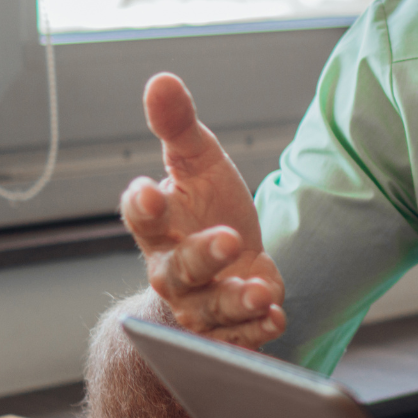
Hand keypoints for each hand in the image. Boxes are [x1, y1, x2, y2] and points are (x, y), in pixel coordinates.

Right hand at [121, 72, 285, 348]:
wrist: (229, 263)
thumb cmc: (207, 207)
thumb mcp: (199, 162)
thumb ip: (179, 126)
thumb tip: (161, 79)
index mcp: (160, 226)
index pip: (141, 216)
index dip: (142, 204)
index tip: (149, 190)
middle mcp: (173, 270)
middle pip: (177, 270)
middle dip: (202, 256)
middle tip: (229, 239)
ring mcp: (200, 304)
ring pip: (210, 309)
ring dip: (236, 301)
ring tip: (261, 290)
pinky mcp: (227, 330)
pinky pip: (237, 338)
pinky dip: (256, 332)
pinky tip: (276, 317)